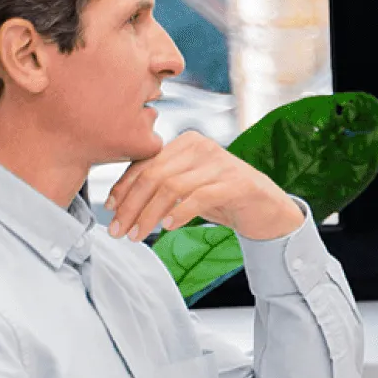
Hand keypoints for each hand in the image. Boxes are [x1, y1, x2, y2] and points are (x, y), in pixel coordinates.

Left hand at [105, 131, 304, 241]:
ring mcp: (221, 163)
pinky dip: (179, 213)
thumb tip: (118, 203)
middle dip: (131, 206)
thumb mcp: (187, 188)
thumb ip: (160, 185)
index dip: (123, 188)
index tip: (110, 211)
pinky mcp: (237, 183)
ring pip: (171, 187)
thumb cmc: (223, 198)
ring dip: (149, 214)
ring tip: (137, 235)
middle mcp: (202, 146)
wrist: (267, 209)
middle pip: (153, 175)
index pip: (144, 163)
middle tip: (118, 231)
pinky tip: (167, 227)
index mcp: (186, 142)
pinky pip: (199, 197)